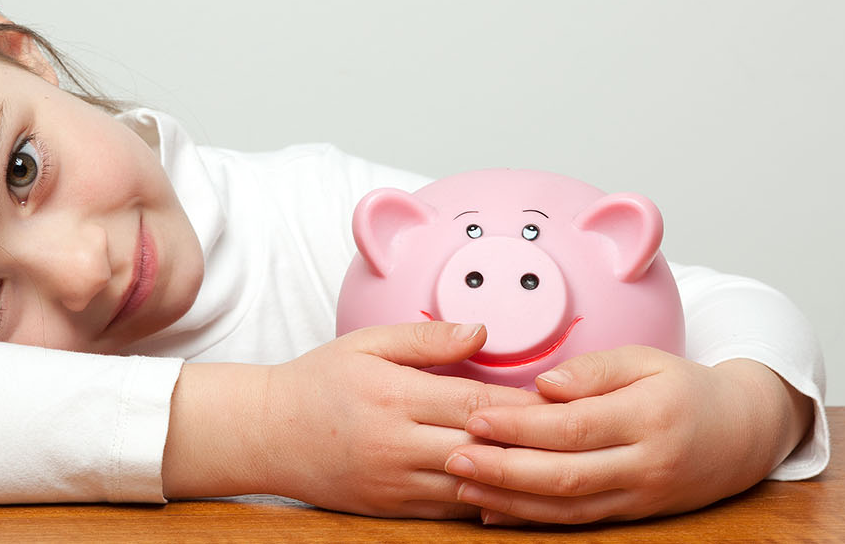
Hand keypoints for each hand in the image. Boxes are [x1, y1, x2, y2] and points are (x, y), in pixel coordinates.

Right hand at [252, 322, 546, 518]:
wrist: (267, 434)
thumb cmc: (318, 382)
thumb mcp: (367, 344)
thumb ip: (427, 339)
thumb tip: (482, 332)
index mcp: (394, 397)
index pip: (475, 405)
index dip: (525, 406)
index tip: (561, 400)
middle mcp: (396, 444)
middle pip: (483, 450)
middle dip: (533, 445)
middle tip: (578, 437)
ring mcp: (393, 482)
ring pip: (472, 489)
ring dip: (516, 481)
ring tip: (558, 469)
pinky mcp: (390, 509)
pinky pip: (450, 513)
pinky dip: (485, 504)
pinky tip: (516, 494)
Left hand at [443, 346, 812, 524]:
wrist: (742, 435)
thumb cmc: (686, 389)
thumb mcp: (648, 360)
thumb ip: (595, 370)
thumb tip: (544, 386)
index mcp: (650, 416)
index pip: (575, 426)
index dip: (522, 426)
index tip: (476, 417)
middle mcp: (647, 463)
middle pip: (566, 474)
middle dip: (504, 470)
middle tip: (454, 457)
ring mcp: (641, 496)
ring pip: (568, 507)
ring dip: (511, 501)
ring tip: (462, 487)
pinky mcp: (633, 514)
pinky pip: (578, 521)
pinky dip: (534, 520)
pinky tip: (494, 511)